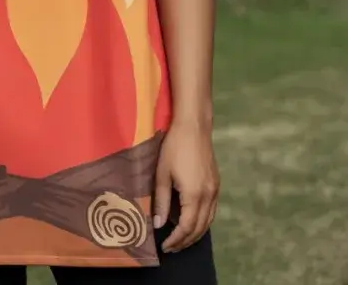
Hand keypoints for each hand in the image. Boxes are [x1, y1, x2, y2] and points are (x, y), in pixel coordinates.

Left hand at [153, 121, 218, 252]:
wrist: (194, 126)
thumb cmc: (174, 147)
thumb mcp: (162, 174)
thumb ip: (161, 201)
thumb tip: (158, 225)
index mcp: (194, 195)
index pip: (186, 227)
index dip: (176, 240)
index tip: (164, 247)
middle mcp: (209, 196)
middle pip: (199, 228)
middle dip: (185, 241)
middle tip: (171, 248)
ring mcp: (215, 190)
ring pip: (208, 222)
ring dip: (195, 234)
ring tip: (180, 240)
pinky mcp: (216, 184)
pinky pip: (211, 211)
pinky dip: (202, 222)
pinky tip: (192, 222)